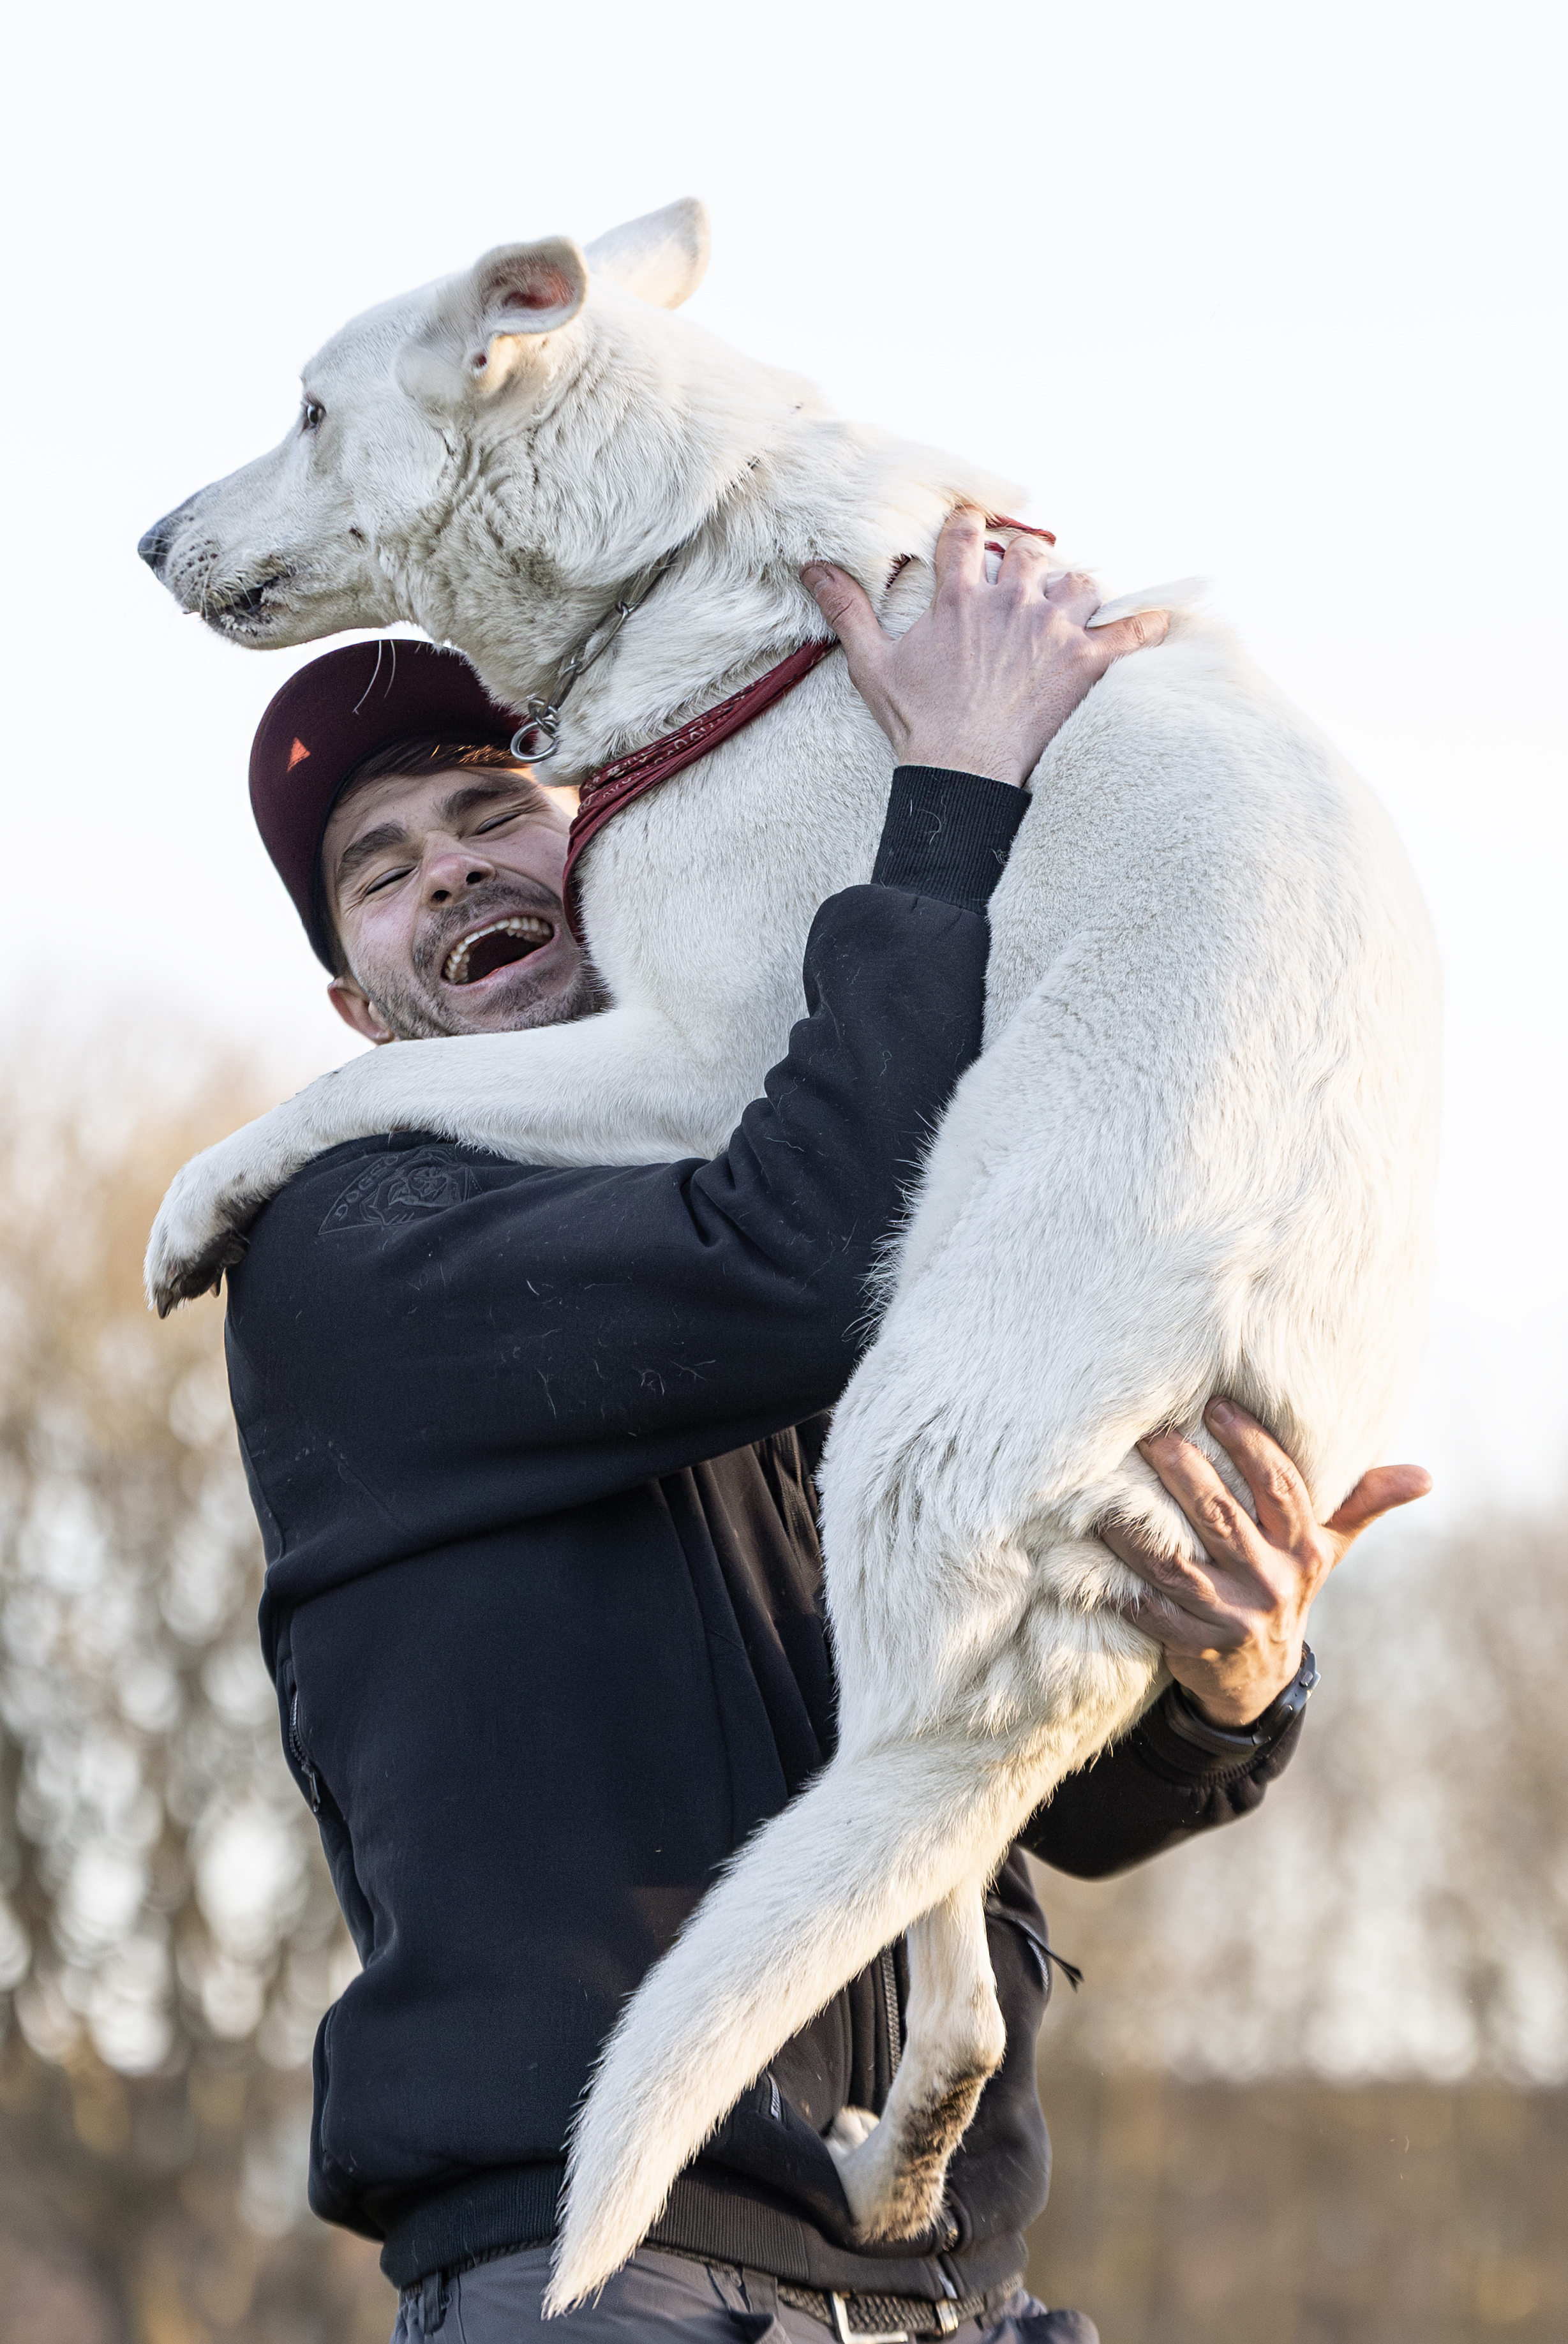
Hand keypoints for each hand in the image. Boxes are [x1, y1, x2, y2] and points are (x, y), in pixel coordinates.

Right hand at [802, 506, 1167, 787]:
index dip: (972, 528)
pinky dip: (1148, 624)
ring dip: (1077, 591)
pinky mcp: (1086, 662)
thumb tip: (812, 569)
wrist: (962, 772)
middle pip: (1034, 552)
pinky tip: (1157, 621)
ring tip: (1070, 611)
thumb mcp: (872, 664)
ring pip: (1082, 581)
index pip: (969, 534)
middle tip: (1025, 587)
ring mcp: (1052, 629)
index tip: (975, 534)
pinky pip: (1132, 629)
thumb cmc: (918, 723)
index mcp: (961, 596)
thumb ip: (847, 610)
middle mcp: (1011, 602)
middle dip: (1030, 564)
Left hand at [1100, 1398, 1431, 1727]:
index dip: (1249, 1444)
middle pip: (1221, 1517)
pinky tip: (1093, 1544)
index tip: (1215, 1405)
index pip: (1280, 1487)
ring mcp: (1230, 1617)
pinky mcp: (1191, 1646)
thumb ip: (1361, 1503)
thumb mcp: (1327, 1550)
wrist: (1257, 1678)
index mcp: (1305, 1550)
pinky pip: (1149, 1607)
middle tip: (1150, 1433)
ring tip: (1106, 1485)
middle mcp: (1271, 1582)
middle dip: (1183, 1472)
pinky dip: (1119, 1579)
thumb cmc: (1286, 1585)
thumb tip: (1423, 1475)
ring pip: (1176, 1563)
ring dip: (1138, 1524)